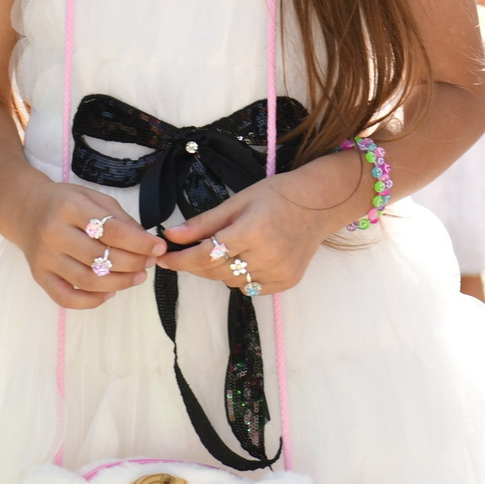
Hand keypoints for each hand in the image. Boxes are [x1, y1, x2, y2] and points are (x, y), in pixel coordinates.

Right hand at [0, 180, 164, 309]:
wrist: (24, 209)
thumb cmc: (63, 202)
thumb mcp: (92, 197)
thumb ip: (119, 217)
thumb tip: (146, 241)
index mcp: (69, 208)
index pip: (111, 230)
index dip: (139, 242)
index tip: (158, 247)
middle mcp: (53, 234)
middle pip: (101, 257)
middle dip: (133, 263)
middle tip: (149, 262)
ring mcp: (45, 258)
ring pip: (88, 280)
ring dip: (119, 283)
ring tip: (137, 277)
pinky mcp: (39, 277)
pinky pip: (66, 298)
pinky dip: (92, 301)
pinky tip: (110, 291)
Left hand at [159, 153, 367, 295]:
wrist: (320, 204)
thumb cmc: (278, 195)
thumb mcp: (238, 202)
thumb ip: (203, 223)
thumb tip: (171, 236)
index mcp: (253, 231)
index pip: (206, 254)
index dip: (181, 259)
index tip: (164, 258)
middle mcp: (268, 256)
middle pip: (215, 271)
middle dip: (195, 263)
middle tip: (185, 252)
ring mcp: (279, 272)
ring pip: (230, 282)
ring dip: (218, 270)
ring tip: (224, 249)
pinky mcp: (286, 282)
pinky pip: (249, 288)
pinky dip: (240, 277)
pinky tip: (247, 258)